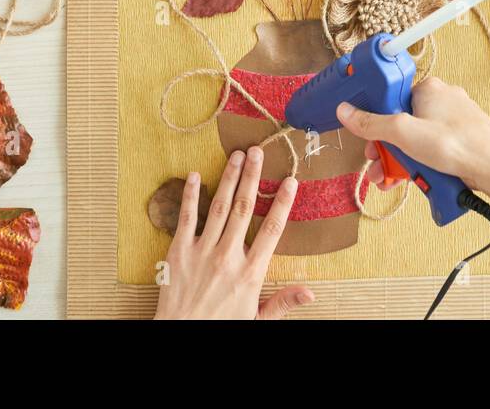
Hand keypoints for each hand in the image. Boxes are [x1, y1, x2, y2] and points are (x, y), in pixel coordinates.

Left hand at [154, 146, 315, 319]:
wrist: (182, 337)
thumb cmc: (221, 328)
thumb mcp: (258, 320)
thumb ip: (283, 303)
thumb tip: (311, 293)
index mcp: (250, 273)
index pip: (271, 230)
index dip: (283, 203)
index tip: (291, 181)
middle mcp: (228, 257)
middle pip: (244, 208)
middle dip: (253, 177)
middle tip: (259, 152)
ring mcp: (201, 251)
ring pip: (218, 207)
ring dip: (229, 178)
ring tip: (237, 155)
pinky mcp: (178, 252)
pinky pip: (186, 218)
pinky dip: (190, 195)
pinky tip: (194, 175)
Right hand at [337, 77, 489, 197]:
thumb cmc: (459, 146)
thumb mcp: (404, 134)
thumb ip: (372, 123)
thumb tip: (346, 111)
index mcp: (429, 89)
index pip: (391, 100)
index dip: (376, 123)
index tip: (369, 141)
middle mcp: (443, 101)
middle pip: (402, 124)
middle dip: (388, 150)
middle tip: (379, 167)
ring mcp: (454, 122)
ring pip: (418, 141)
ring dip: (403, 162)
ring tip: (395, 181)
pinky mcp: (462, 141)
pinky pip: (434, 151)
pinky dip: (424, 165)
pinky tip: (420, 180)